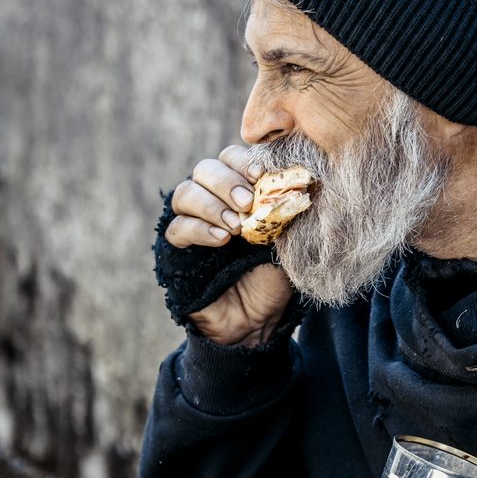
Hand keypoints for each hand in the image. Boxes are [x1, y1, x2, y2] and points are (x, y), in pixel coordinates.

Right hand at [165, 145, 293, 344]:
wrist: (257, 320)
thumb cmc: (274, 276)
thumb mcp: (287, 240)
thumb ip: (286, 210)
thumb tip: (299, 178)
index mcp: (241, 190)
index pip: (232, 157)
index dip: (243, 161)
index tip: (260, 175)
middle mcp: (214, 199)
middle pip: (206, 168)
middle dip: (226, 181)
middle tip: (247, 202)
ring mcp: (193, 222)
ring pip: (185, 193)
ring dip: (211, 204)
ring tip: (235, 226)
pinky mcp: (178, 248)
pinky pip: (178, 228)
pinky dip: (199, 229)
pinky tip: (221, 239)